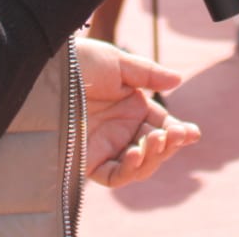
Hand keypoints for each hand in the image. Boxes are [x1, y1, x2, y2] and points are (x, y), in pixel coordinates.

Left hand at [77, 39, 199, 187]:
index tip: (192, 133)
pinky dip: (130, 170)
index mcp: (131, 107)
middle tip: (176, 134)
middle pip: (154, 149)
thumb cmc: (80, 62)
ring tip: (157, 139)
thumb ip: (148, 75)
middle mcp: (120, 129)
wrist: (46, 71)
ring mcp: (105, 146)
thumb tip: (178, 81)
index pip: (161, 126)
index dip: (178, 132)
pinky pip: (114, 176)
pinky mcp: (88, 161)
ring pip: (139, 166)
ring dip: (154, 157)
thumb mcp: (118, 64)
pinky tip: (137, 153)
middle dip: (169, 144)